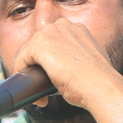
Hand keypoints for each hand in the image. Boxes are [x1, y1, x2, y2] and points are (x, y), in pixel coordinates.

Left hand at [6, 19, 122, 109]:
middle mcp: (63, 26)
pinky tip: (33, 90)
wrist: (101, 85)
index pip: (53, 42)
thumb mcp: (91, 62)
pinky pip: (21, 60)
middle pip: (38, 46)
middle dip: (38, 68)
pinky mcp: (39, 44)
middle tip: (45, 91)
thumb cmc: (99, 80)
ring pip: (28, 53)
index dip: (48, 63)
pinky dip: (23, 75)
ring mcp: (51, 32)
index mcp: (77, 29)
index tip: (53, 81)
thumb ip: (79, 58)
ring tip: (41, 96)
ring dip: (30, 73)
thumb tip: (71, 69)